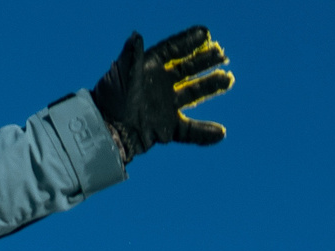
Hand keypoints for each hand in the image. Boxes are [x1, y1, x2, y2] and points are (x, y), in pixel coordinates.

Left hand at [91, 25, 233, 164]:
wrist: (106, 132)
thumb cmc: (110, 100)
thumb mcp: (120, 75)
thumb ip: (131, 55)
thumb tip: (136, 36)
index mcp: (148, 69)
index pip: (172, 51)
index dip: (188, 42)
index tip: (205, 33)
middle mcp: (158, 86)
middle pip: (187, 70)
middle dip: (205, 62)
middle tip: (223, 55)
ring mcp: (164, 107)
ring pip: (192, 94)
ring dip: (210, 87)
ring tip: (228, 80)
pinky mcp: (166, 129)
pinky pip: (189, 131)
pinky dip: (204, 133)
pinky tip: (220, 133)